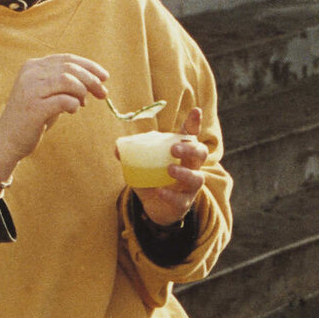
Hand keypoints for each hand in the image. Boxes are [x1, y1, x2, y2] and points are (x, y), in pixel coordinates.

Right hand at [0, 53, 109, 184]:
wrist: (8, 139)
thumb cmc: (32, 117)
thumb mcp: (48, 94)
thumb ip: (65, 85)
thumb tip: (96, 82)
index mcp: (33, 66)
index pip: (67, 59)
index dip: (89, 66)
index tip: (105, 77)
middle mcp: (30, 74)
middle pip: (70, 68)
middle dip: (91, 80)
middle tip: (102, 93)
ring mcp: (30, 90)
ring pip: (67, 80)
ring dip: (82, 91)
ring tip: (83, 103)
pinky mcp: (34, 108)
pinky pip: (63, 100)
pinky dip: (74, 105)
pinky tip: (73, 110)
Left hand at [133, 106, 207, 225]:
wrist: (156, 207)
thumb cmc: (153, 179)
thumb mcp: (142, 164)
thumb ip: (132, 155)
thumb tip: (118, 148)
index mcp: (182, 153)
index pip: (190, 136)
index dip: (194, 123)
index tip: (195, 111)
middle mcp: (191, 167)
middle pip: (200, 154)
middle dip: (190, 149)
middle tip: (174, 149)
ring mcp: (190, 187)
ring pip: (197, 178)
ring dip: (184, 173)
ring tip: (169, 169)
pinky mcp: (184, 203)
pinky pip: (181, 200)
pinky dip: (170, 195)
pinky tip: (160, 191)